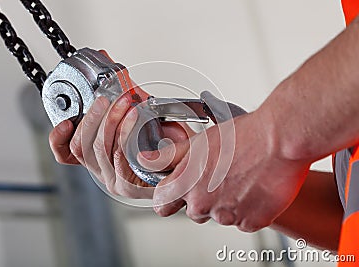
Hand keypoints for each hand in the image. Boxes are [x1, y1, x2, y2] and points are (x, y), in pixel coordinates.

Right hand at [49, 89, 193, 198]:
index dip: (58, 138)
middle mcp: (102, 171)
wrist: (191, 160)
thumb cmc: (166, 141)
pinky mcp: (129, 184)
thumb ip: (122, 95)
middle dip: (92, 117)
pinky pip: (119, 155)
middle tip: (105, 98)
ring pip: (97, 149)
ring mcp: (114, 180)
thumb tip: (112, 67)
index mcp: (98, 158)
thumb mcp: (138, 114)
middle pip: (81, 146)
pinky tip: (132, 115)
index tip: (65, 120)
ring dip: (110, 120)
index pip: (66, 153)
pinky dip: (125, 130)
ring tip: (123, 102)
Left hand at [139, 111, 310, 231]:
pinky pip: (244, 221)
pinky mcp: (252, 222)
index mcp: (186, 184)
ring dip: (228, 203)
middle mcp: (203, 204)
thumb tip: (145, 160)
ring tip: (242, 177)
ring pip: (221, 215)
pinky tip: (255, 188)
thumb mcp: (198, 142)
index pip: (162, 204)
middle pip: (194, 211)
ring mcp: (228, 215)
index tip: (175, 192)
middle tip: (220, 176)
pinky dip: (249, 209)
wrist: (278, 140)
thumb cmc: (241, 137)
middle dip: (203, 198)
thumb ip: (170, 156)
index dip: (168, 197)